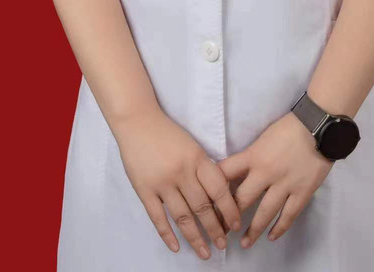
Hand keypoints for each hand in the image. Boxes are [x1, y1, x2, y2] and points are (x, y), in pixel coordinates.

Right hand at [114, 106, 241, 259]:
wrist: (137, 121)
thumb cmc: (167, 132)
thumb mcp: (192, 145)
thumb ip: (203, 168)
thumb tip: (219, 196)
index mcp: (197, 158)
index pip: (219, 189)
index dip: (229, 209)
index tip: (236, 224)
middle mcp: (182, 171)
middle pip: (202, 206)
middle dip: (215, 229)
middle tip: (222, 245)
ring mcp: (162, 182)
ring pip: (182, 216)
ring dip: (195, 237)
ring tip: (205, 252)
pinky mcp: (144, 189)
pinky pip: (158, 217)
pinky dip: (167, 235)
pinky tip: (177, 247)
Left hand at [216, 112, 333, 248]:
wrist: (317, 126)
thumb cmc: (288, 127)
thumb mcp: (262, 138)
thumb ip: (250, 156)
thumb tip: (237, 172)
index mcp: (253, 156)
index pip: (226, 174)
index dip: (215, 188)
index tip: (208, 203)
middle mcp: (265, 173)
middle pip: (242, 199)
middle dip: (229, 216)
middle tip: (222, 230)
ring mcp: (284, 184)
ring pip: (264, 213)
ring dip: (253, 230)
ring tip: (244, 243)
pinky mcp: (302, 192)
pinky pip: (289, 215)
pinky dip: (279, 228)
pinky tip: (271, 236)